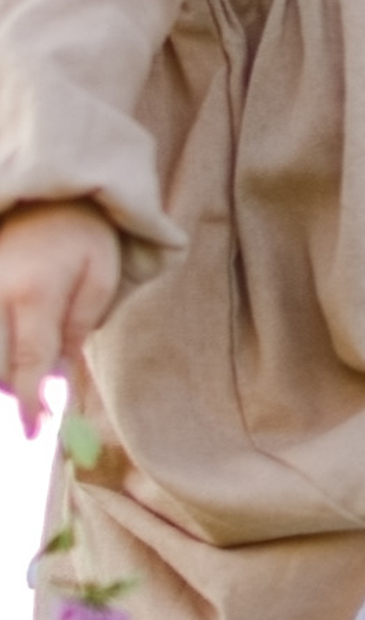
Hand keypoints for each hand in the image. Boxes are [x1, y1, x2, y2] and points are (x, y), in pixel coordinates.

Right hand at [0, 202, 120, 433]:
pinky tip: (10, 356)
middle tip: (32, 408)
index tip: (34, 430)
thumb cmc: (81, 235)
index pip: (28, 361)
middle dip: (11, 390)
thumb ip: (80, 325)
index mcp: (34, 291)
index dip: (29, 400)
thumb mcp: (99, 275)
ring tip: (21, 375)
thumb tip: (60, 374)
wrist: (44, 190)